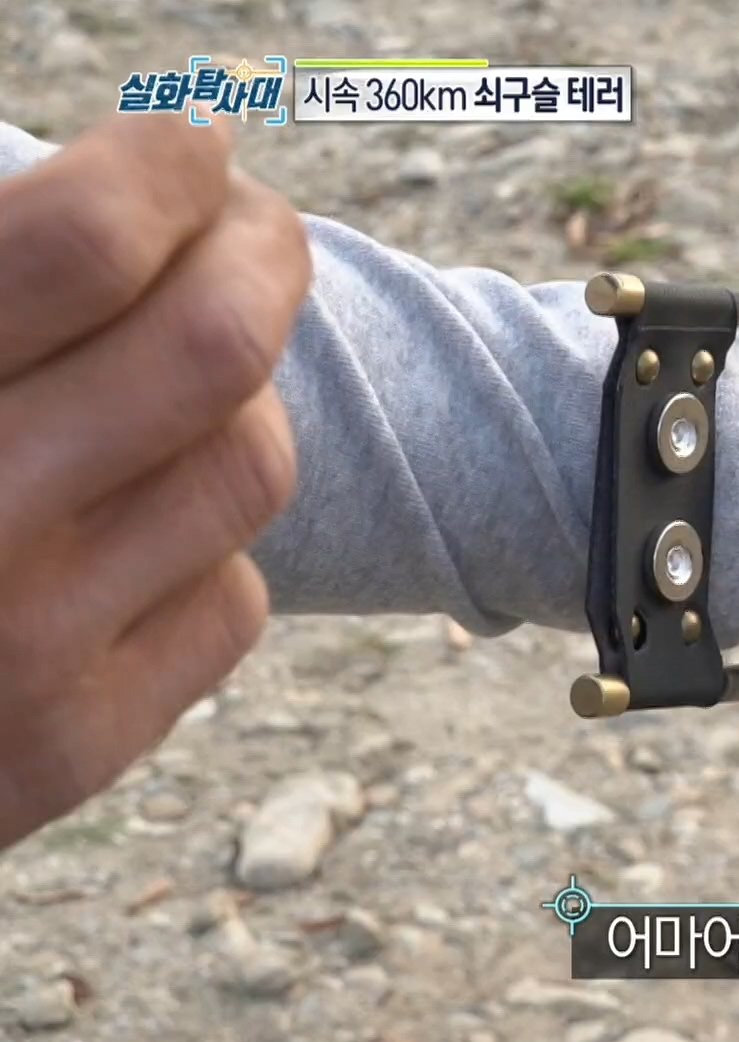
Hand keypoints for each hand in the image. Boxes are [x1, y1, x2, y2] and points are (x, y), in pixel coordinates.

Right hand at [0, 114, 309, 849]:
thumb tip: (135, 186)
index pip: (82, 244)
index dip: (164, 168)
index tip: (186, 148)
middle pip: (212, 346)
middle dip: (258, 257)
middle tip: (253, 228)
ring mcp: (25, 654)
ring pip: (250, 464)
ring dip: (238, 402)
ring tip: (183, 376)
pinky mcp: (81, 742)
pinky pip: (234, 595)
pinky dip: (203, 546)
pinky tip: (135, 528)